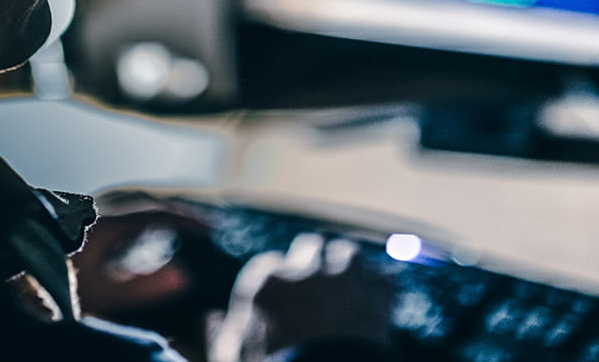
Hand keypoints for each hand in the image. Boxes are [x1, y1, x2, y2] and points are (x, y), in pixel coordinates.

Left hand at [72, 200, 212, 316]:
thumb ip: (142, 287)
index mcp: (105, 222)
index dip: (187, 220)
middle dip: (178, 213)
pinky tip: (144, 233)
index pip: (157, 213)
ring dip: (160, 213)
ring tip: (183, 226)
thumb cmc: (58, 286)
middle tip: (204, 226)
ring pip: (132, 206)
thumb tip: (184, 276)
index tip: (212, 229)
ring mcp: (86, 214)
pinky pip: (120, 212)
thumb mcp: (99, 295)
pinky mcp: (77, 223)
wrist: (15, 281)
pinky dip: (142, 219)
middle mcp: (98, 210)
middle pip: (147, 204)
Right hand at [208, 232, 394, 361]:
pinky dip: (382, 291)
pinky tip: (378, 304)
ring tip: (348, 290)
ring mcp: (344, 278)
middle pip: (310, 248)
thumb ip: (221, 334)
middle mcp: (305, 269)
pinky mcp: (377, 296)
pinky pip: (386, 280)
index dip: (279, 286)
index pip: (270, 266)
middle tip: (317, 291)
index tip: (283, 305)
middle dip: (313, 265)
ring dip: (347, 269)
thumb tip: (212, 318)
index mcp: (266, 280)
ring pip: (347, 254)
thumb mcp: (231, 358)